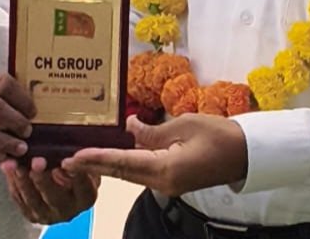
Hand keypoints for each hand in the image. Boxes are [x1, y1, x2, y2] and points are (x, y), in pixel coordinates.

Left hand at [1, 156, 98, 224]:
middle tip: (37, 161)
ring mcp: (48, 214)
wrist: (61, 185)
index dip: (76, 174)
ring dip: (24, 180)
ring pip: (34, 200)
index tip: (66, 160)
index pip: (84, 187)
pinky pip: (20, 199)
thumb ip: (79, 156)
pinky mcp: (32, 214)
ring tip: (17, 164)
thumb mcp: (82, 162)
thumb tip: (73, 142)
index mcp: (86, 196)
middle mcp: (68, 209)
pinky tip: (9, 167)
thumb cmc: (73, 168)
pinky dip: (13, 182)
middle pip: (55, 197)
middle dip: (44, 179)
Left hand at [61, 114, 247, 196]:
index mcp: (166, 170)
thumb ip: (152, 131)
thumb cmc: (219, 135)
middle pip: (121, 173)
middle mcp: (163, 182)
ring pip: (129, 174)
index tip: (73, 158)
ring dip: (105, 166)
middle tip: (64, 161)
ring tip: (79, 158)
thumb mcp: (184, 125)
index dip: (96, 159)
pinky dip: (123, 164)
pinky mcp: (171, 180)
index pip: (123, 163)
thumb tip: (127, 128)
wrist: (245, 153)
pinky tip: (109, 155)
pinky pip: (141, 172)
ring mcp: (167, 184)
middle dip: (93, 166)